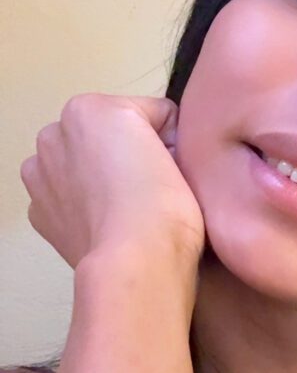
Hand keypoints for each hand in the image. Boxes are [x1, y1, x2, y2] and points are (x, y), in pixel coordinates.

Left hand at [20, 93, 205, 269]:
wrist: (137, 263)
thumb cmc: (164, 204)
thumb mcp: (180, 141)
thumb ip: (164, 128)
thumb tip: (161, 148)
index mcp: (87, 109)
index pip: (146, 113)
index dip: (167, 139)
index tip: (174, 167)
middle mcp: (52, 135)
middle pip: (105, 137)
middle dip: (126, 154)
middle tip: (151, 187)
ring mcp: (41, 177)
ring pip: (83, 166)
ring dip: (100, 177)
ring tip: (128, 208)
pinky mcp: (40, 214)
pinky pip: (68, 198)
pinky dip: (83, 206)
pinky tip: (106, 223)